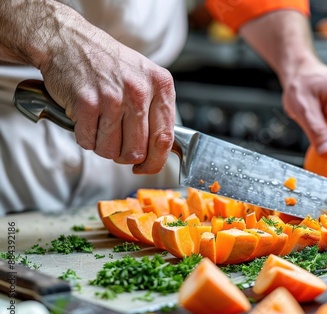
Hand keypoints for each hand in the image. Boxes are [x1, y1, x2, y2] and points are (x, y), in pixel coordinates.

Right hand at [37, 4, 175, 173]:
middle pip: (137, 151)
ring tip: (100, 126)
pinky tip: (86, 120)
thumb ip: (156, 111)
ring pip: (112, 151)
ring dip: (103, 146)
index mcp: (161, 86)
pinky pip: (88, 142)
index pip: (165, 138)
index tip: (145, 166)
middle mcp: (140, 91)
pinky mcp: (87, 103)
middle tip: (116, 143)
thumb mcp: (144, 78)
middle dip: (124, 155)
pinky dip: (85, 138)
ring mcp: (113, 97)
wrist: (68, 41)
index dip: (155, 161)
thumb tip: (160, 151)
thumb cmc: (108, 63)